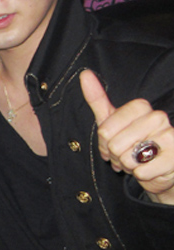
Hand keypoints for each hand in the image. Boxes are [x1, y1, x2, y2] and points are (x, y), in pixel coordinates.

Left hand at [80, 69, 173, 203]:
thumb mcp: (111, 121)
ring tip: (137, 161)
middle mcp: (158, 118)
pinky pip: (142, 171)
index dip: (104, 140)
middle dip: (115, 155)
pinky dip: (140, 175)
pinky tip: (149, 170)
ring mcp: (170, 137)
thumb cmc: (133, 143)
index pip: (106, 127)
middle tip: (125, 155)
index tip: (111, 142)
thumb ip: (98, 99)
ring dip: (128, 165)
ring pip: (128, 157)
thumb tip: (84, 74)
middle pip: (114, 143)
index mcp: (141, 107)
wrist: (159, 168)